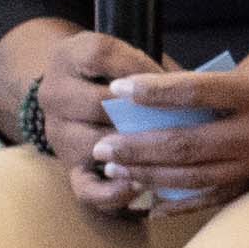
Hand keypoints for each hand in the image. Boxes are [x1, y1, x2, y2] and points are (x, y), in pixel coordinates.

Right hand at [0, 27, 172, 216]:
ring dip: (131, 150)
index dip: (139, 67)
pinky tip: (140, 185)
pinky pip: (85, 188)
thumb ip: (152, 69)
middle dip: (138, 112)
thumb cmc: (117, 71)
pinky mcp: (67, 166)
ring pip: (92, 145)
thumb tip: (195, 93)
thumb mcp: (126, 56)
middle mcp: (53, 93)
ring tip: (164, 152)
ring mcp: (58, 133)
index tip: (170, 77)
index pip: (100, 56)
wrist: (77, 90)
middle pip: (95, 103)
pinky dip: (113, 192)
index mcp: (69, 55)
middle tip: (173, 119)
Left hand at [89, 39, 248, 210]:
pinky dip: (183, 204)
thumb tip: (191, 90)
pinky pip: (218, 198)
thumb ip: (231, 73)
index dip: (153, 93)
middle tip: (102, 146)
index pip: (195, 93)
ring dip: (150, 175)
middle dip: (138, 147)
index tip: (120, 91)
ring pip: (195, 177)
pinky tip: (152, 206)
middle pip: (185, 145)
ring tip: (115, 170)